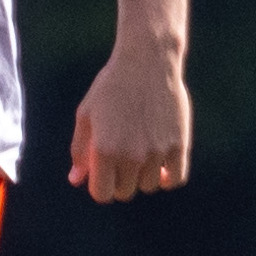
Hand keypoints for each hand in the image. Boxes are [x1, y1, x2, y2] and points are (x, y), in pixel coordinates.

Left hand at [69, 44, 192, 201]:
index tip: (103, 172)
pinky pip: (176, 178)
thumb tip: (76, 180)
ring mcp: (157, 152)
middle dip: (120, 180)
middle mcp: (131, 156)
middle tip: (121, 160)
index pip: (102, 193)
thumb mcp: (86, 115)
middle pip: (125, 192)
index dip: (100, 185)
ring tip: (140, 155)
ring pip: (149, 186)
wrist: (147, 62)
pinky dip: (167, 178)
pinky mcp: (179, 145)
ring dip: (142, 177)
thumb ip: (80, 150)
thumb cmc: (111, 86)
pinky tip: (160, 167)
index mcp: (105, 150)